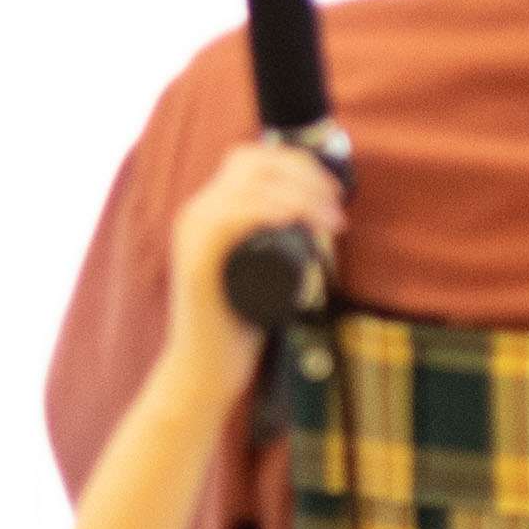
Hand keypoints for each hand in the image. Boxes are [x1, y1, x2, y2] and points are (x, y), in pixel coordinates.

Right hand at [159, 140, 350, 377]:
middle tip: (335, 206)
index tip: (331, 191)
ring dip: (300, 194)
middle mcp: (196, 213)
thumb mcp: (262, 269)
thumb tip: (317, 222)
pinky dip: (266, 210)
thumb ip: (276, 245)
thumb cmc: (239, 323)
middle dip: (305, 174)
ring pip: (249, 185)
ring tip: (331, 222)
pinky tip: (293, 218)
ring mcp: (193, 235)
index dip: (297, 163)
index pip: (252, 159)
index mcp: (209, 209)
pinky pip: (229, 217)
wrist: (206, 369)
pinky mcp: (196, 261)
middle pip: (254, 164)